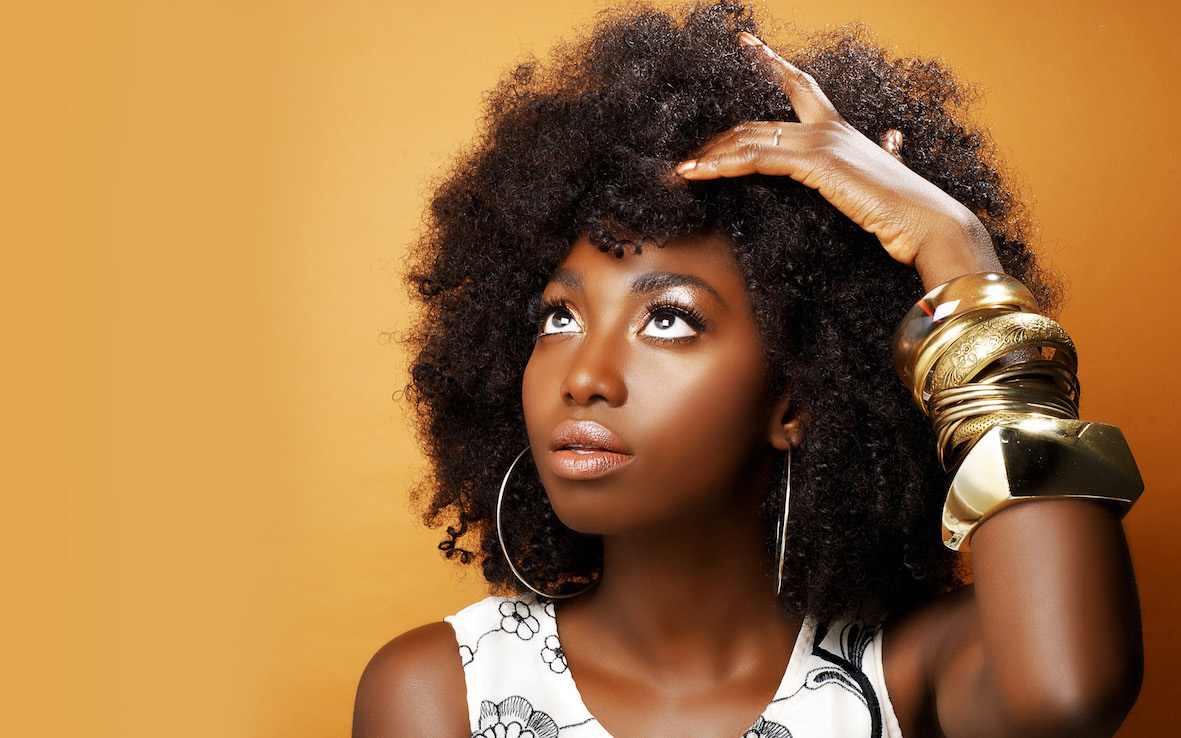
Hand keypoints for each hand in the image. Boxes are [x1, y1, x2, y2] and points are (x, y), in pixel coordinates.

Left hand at [676, 32, 1001, 287]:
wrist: (930, 225)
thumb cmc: (907, 212)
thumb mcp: (886, 178)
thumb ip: (887, 156)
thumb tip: (894, 139)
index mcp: (840, 129)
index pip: (799, 86)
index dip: (771, 63)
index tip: (747, 44)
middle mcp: (828, 128)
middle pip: (755, 125)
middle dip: (715, 142)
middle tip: (685, 161)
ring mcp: (822, 141)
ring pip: (749, 141)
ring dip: (709, 158)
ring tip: (681, 173)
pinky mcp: (817, 162)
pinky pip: (757, 159)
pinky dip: (722, 167)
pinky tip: (698, 175)